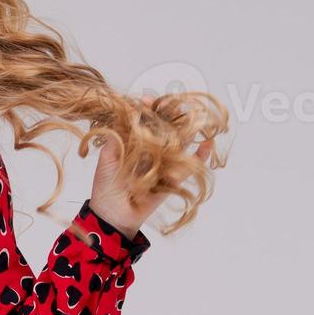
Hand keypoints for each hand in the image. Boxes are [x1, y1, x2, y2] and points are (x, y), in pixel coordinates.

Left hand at [88, 94, 218, 238]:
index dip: (148, 110)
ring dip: (187, 132)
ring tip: (196, 117)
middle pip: (165, 130)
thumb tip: (124, 114)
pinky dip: (199, 157)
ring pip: (178, 145)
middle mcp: (150, 153)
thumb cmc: (106, 186)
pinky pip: (188, 168)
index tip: (147, 100)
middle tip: (175, 103)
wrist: (112, 215)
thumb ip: (115, 137)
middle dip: (170, 116)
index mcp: (134, 145)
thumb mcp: (107, 156)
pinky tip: (207, 145)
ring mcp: (163, 165)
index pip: (144, 122)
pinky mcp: (172, 181)